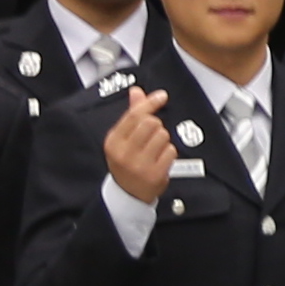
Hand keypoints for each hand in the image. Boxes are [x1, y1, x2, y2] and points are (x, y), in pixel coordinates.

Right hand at [100, 87, 176, 202]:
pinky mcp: (155, 174)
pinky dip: (169, 152)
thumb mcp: (123, 139)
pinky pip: (171, 151)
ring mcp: (139, 164)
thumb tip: (137, 91)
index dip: (150, 103)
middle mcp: (124, 153)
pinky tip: (160, 159)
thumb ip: (131, 114)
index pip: (133, 115)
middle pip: (151, 122)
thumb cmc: (126, 162)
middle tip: (151, 136)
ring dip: (163, 140)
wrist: (128, 194)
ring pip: (163, 135)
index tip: (161, 96)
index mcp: (113, 141)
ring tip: (154, 150)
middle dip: (156, 126)